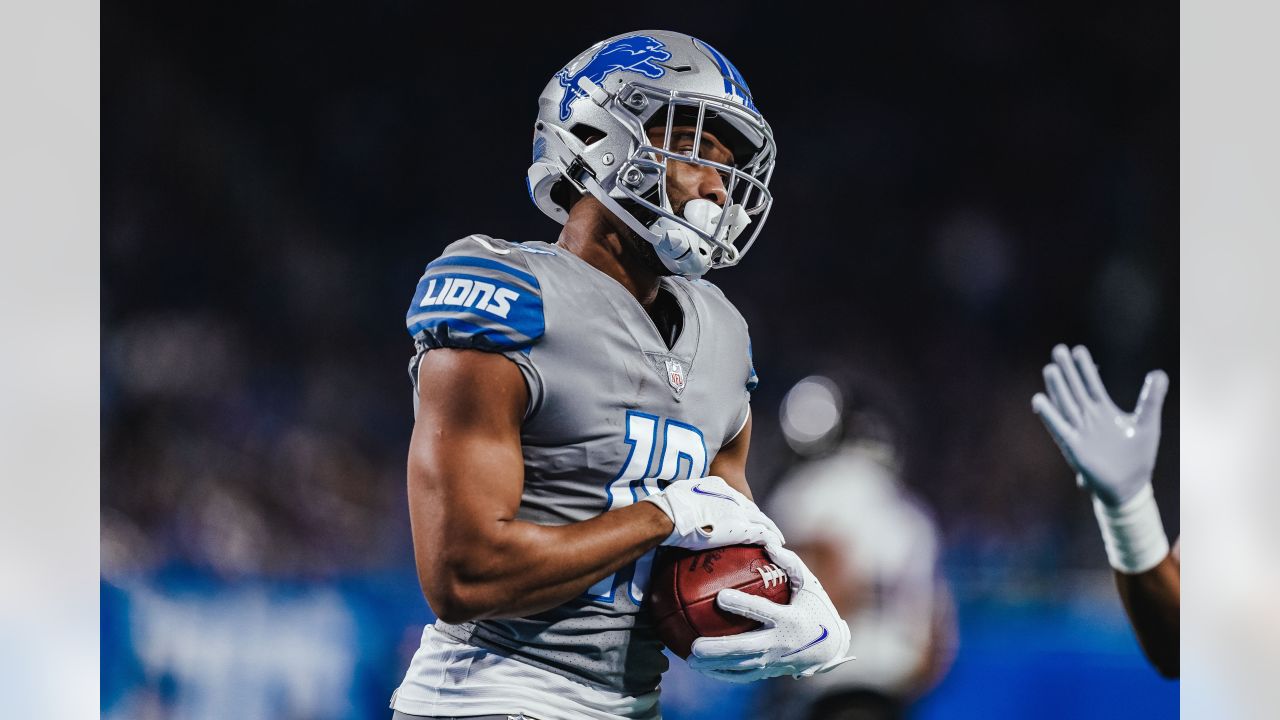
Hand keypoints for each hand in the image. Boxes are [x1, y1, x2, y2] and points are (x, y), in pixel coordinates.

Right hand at [641, 476, 783, 550]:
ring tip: (778, 539)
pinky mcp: (740, 528)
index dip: (745, 508)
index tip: (749, 515)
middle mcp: (732, 497)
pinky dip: (771, 540)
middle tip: (770, 529)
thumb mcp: (682, 495)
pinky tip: (777, 547)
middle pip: (753, 510)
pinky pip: (762, 534)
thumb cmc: (670, 505)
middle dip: (762, 519)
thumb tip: (678, 509)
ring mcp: (738, 512)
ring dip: (771, 530)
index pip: (738, 499)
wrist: (673, 513)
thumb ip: (688, 500)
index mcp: (718, 487)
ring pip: (762, 521)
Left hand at [687, 543, 852, 682]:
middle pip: (745, 648)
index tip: (720, 597)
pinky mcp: (770, 671)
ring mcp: (774, 660)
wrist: (831, 648)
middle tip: (695, 646)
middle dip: (719, 649)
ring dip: (715, 665)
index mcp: (789, 619)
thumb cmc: (815, 608)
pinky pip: (744, 676)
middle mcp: (780, 643)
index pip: (762, 611)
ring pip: (741, 666)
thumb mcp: (809, 584)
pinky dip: (723, 674)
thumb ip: (789, 563)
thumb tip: (768, 543)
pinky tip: (703, 670)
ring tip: (690, 660)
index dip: (742, 605)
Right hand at [1031, 344, 1168, 506]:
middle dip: (1067, 370)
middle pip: (1075, 389)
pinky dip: (1049, 415)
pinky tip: (1039, 400)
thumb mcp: (1148, 423)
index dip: (1085, 367)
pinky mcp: (1074, 447)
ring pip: (1066, 404)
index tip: (1078, 350)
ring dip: (1058, 387)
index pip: (1092, 384)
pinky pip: (1059, 428)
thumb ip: (1150, 398)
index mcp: (1104, 411)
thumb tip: (1159, 373)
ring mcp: (1080, 431)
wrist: (1130, 486)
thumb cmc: (1138, 456)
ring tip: (1050, 368)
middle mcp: (1089, 418)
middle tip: (1058, 349)